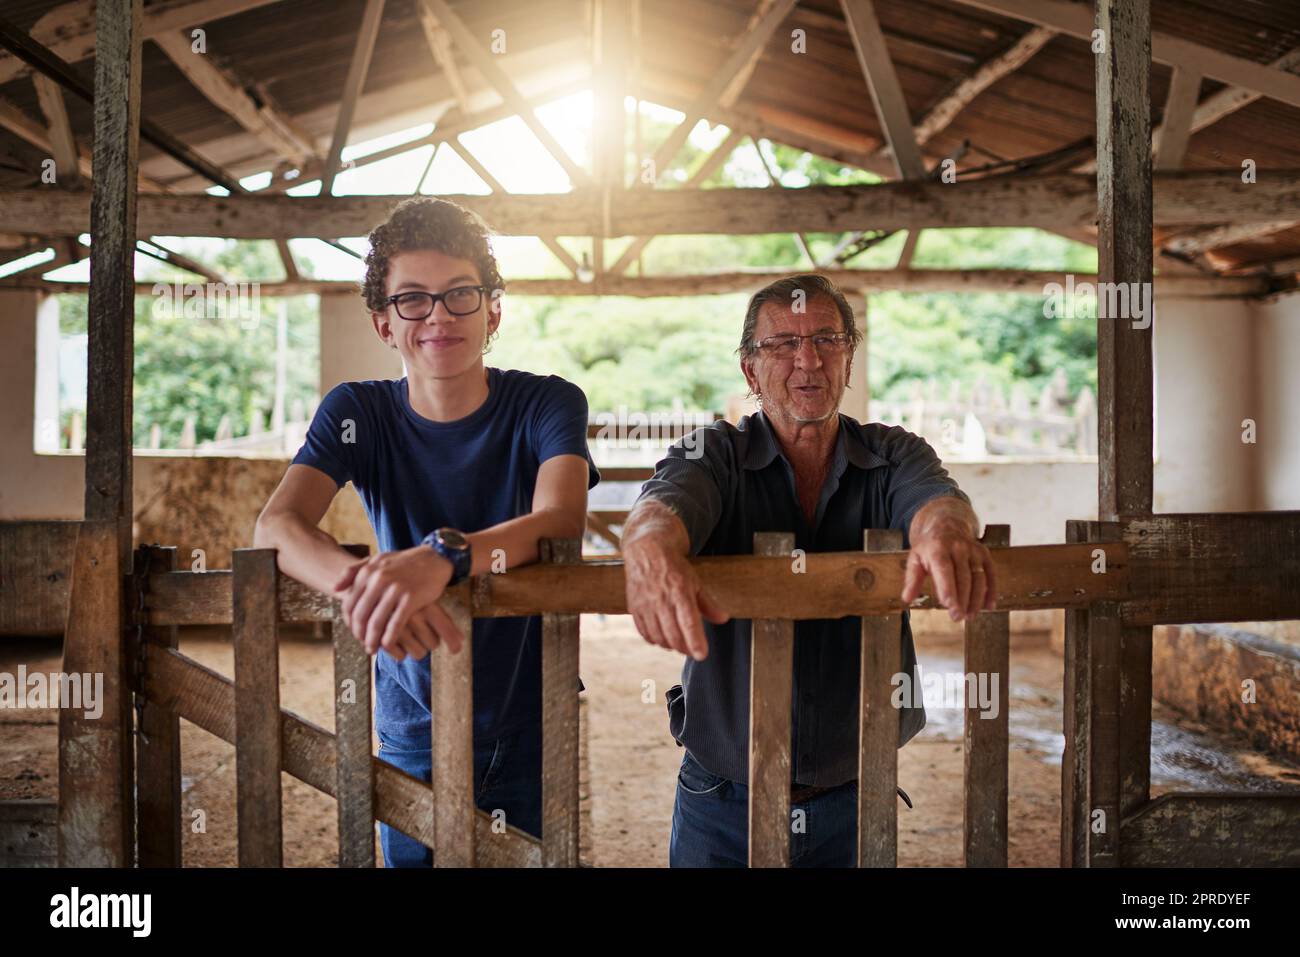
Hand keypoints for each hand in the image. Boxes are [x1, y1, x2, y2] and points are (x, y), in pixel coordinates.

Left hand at [333, 546, 464, 657]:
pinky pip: (395, 624)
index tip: (354, 632)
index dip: (349, 623)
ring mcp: (395, 589)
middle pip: (360, 615)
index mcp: (367, 572)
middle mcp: (379, 579)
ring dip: (372, 640)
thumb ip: (354, 571)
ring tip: (372, 649)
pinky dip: (389, 638)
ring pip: (376, 622)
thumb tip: (335, 589)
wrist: (434, 558)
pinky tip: (388, 645)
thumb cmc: (403, 562)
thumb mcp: (377, 560)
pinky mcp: (411, 598)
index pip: (349, 604)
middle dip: (359, 634)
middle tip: (362, 644)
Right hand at [623, 540, 728, 659]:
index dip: (695, 642)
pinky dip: (655, 640)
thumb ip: (708, 603)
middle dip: (684, 648)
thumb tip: (723, 619)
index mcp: (680, 592)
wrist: (647, 551)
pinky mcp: (634, 608)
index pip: (689, 623)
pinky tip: (662, 639)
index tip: (702, 655)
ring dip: (670, 646)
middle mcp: (661, 600)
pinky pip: (644, 632)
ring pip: (658, 637)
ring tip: (679, 645)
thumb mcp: (695, 582)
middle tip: (692, 651)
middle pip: (673, 635)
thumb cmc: (674, 567)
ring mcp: (645, 605)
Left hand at [900, 520, 996, 621]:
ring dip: (975, 599)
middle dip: (961, 599)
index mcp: (937, 548)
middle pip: (963, 577)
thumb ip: (912, 579)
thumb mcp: (915, 558)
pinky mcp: (984, 554)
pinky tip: (989, 606)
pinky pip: (991, 574)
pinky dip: (991, 591)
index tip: (949, 606)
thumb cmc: (929, 547)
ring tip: (969, 616)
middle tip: (957, 617)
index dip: (947, 588)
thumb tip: (907, 598)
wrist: (946, 524)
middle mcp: (958, 547)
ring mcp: (973, 550)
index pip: (944, 570)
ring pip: (978, 578)